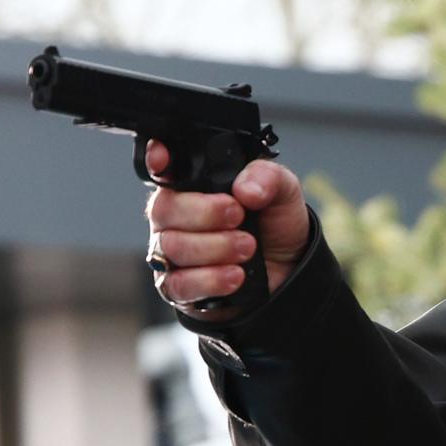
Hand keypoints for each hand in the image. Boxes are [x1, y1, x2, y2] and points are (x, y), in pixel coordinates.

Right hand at [142, 139, 310, 323]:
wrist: (289, 268)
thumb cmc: (275, 224)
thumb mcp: (283, 191)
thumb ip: (267, 177)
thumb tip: (245, 189)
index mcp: (192, 185)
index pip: (161, 169)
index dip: (156, 161)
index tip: (163, 158)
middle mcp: (174, 216)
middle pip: (163, 210)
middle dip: (205, 213)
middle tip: (239, 217)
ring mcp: (172, 253)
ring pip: (171, 247)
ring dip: (215, 248)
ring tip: (247, 248)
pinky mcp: (178, 287)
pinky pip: (178, 283)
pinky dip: (210, 279)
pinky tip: (235, 275)